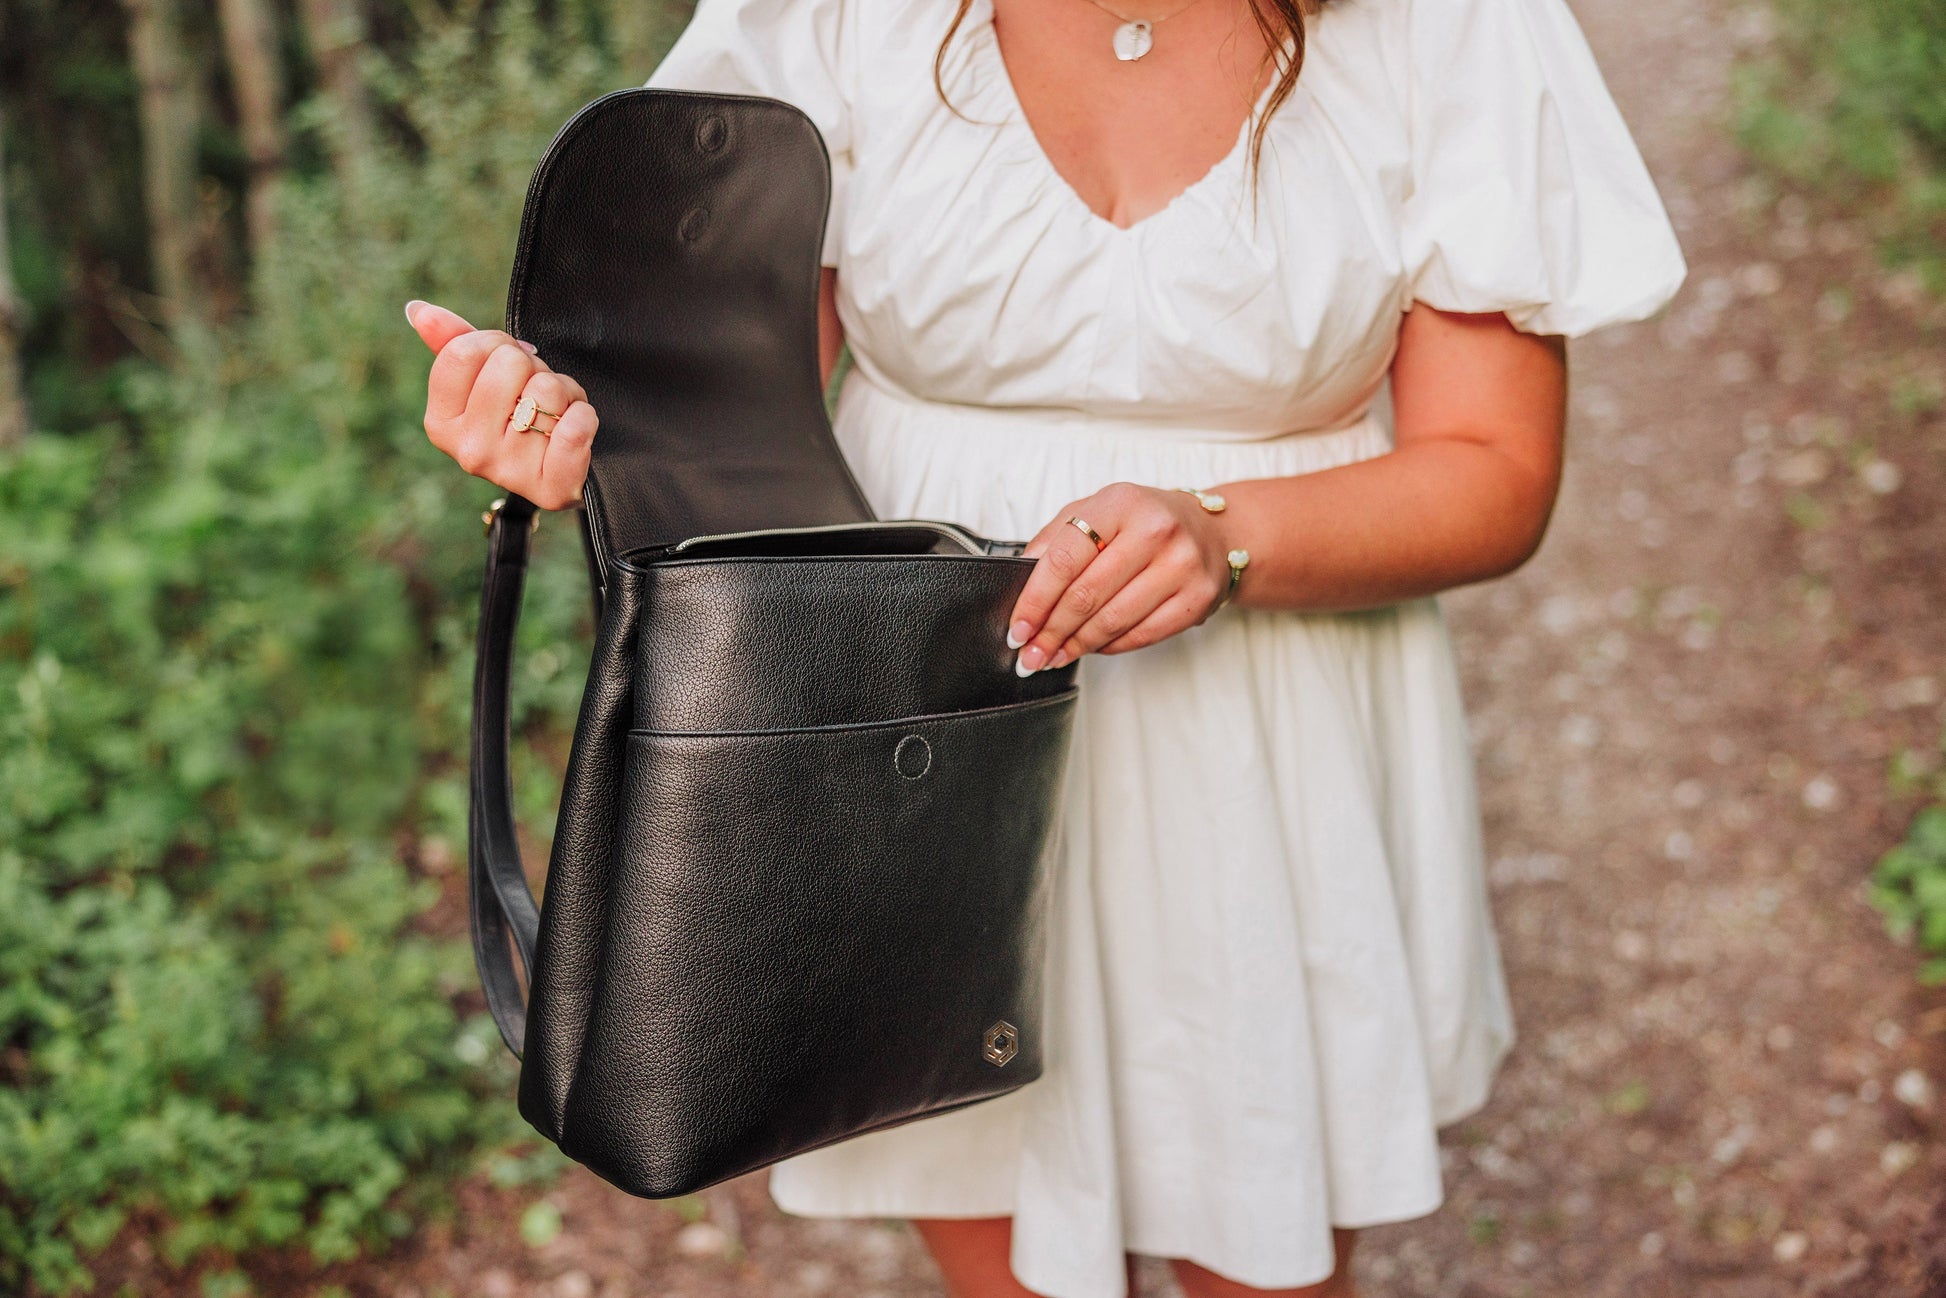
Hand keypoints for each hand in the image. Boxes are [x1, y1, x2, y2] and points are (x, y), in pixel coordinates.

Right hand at [406, 300, 597, 510]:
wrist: (557, 474)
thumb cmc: (517, 417)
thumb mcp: (481, 381)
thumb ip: (452, 343)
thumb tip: (418, 310)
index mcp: (441, 424)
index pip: (464, 350)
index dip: (495, 343)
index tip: (507, 363)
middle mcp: (469, 452)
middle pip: (508, 363)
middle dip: (533, 368)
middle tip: (533, 394)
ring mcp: (509, 472)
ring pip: (548, 390)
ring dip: (563, 393)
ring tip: (554, 413)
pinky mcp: (551, 488)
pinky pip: (576, 426)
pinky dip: (584, 417)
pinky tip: (573, 430)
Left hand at [1006, 483, 1232, 674]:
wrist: (1211, 531)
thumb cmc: (1144, 521)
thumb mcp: (1097, 510)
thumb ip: (1056, 537)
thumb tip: (1021, 576)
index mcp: (1120, 503)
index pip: (1064, 559)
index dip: (1035, 600)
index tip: (1018, 628)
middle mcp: (1155, 531)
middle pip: (1086, 595)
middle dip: (1050, 632)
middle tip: (1030, 654)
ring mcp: (1181, 566)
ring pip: (1112, 621)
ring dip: (1075, 646)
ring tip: (1053, 656)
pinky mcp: (1197, 598)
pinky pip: (1141, 635)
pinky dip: (1108, 647)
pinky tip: (1090, 648)